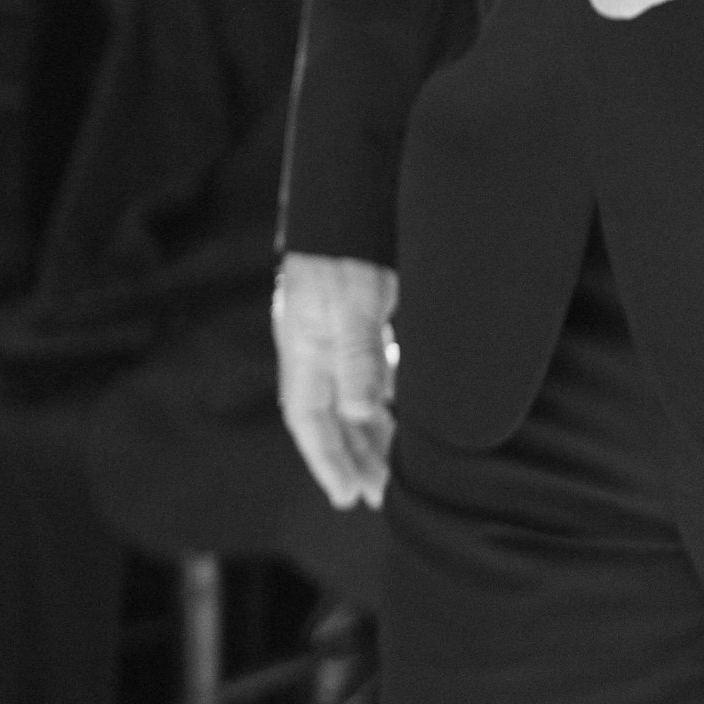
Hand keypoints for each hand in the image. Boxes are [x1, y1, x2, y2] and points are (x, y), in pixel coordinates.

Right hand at [274, 252, 396, 507]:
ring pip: (351, 398)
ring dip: (368, 433)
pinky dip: (381, 399)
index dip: (328, 462)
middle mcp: (316, 350)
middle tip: (377, 496)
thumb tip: (361, 411)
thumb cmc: (346, 252)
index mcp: (305, 352)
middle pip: (331, 418)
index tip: (347, 497)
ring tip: (390, 468)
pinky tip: (398, 413)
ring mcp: (334, 336)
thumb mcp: (353, 305)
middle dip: (351, 458)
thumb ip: (358, 357)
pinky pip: (367, 373)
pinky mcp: (358, 320)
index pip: (310, 421)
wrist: (348, 206)